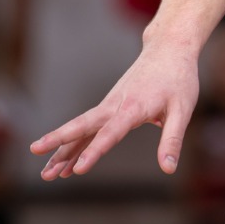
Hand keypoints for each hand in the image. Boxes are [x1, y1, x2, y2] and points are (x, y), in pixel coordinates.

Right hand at [30, 36, 200, 178]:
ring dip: (62, 150)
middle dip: (59, 146)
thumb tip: (168, 168)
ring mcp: (109, 105)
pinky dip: (74, 144)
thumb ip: (173, 139)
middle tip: (41, 165)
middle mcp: (115, 105)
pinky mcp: (109, 106)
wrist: (168, 49)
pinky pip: (88, 127)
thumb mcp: (183, 109)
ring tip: (46, 175)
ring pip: (80, 129)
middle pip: (82, 127)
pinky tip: (63, 163)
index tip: (79, 170)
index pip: (110, 133)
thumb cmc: (179, 79)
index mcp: (134, 107)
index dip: (94, 151)